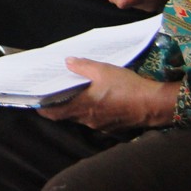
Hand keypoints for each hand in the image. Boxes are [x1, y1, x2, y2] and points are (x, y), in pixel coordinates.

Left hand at [38, 58, 178, 130]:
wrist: (154, 105)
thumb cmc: (127, 87)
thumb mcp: (103, 70)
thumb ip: (83, 66)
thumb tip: (68, 62)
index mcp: (82, 107)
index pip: (53, 114)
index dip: (42, 109)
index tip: (36, 102)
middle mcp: (88, 120)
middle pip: (67, 115)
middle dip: (60, 106)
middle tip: (55, 94)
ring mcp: (101, 126)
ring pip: (82, 118)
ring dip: (77, 108)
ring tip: (76, 94)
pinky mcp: (113, 127)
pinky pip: (97, 120)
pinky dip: (93, 111)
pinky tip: (98, 100)